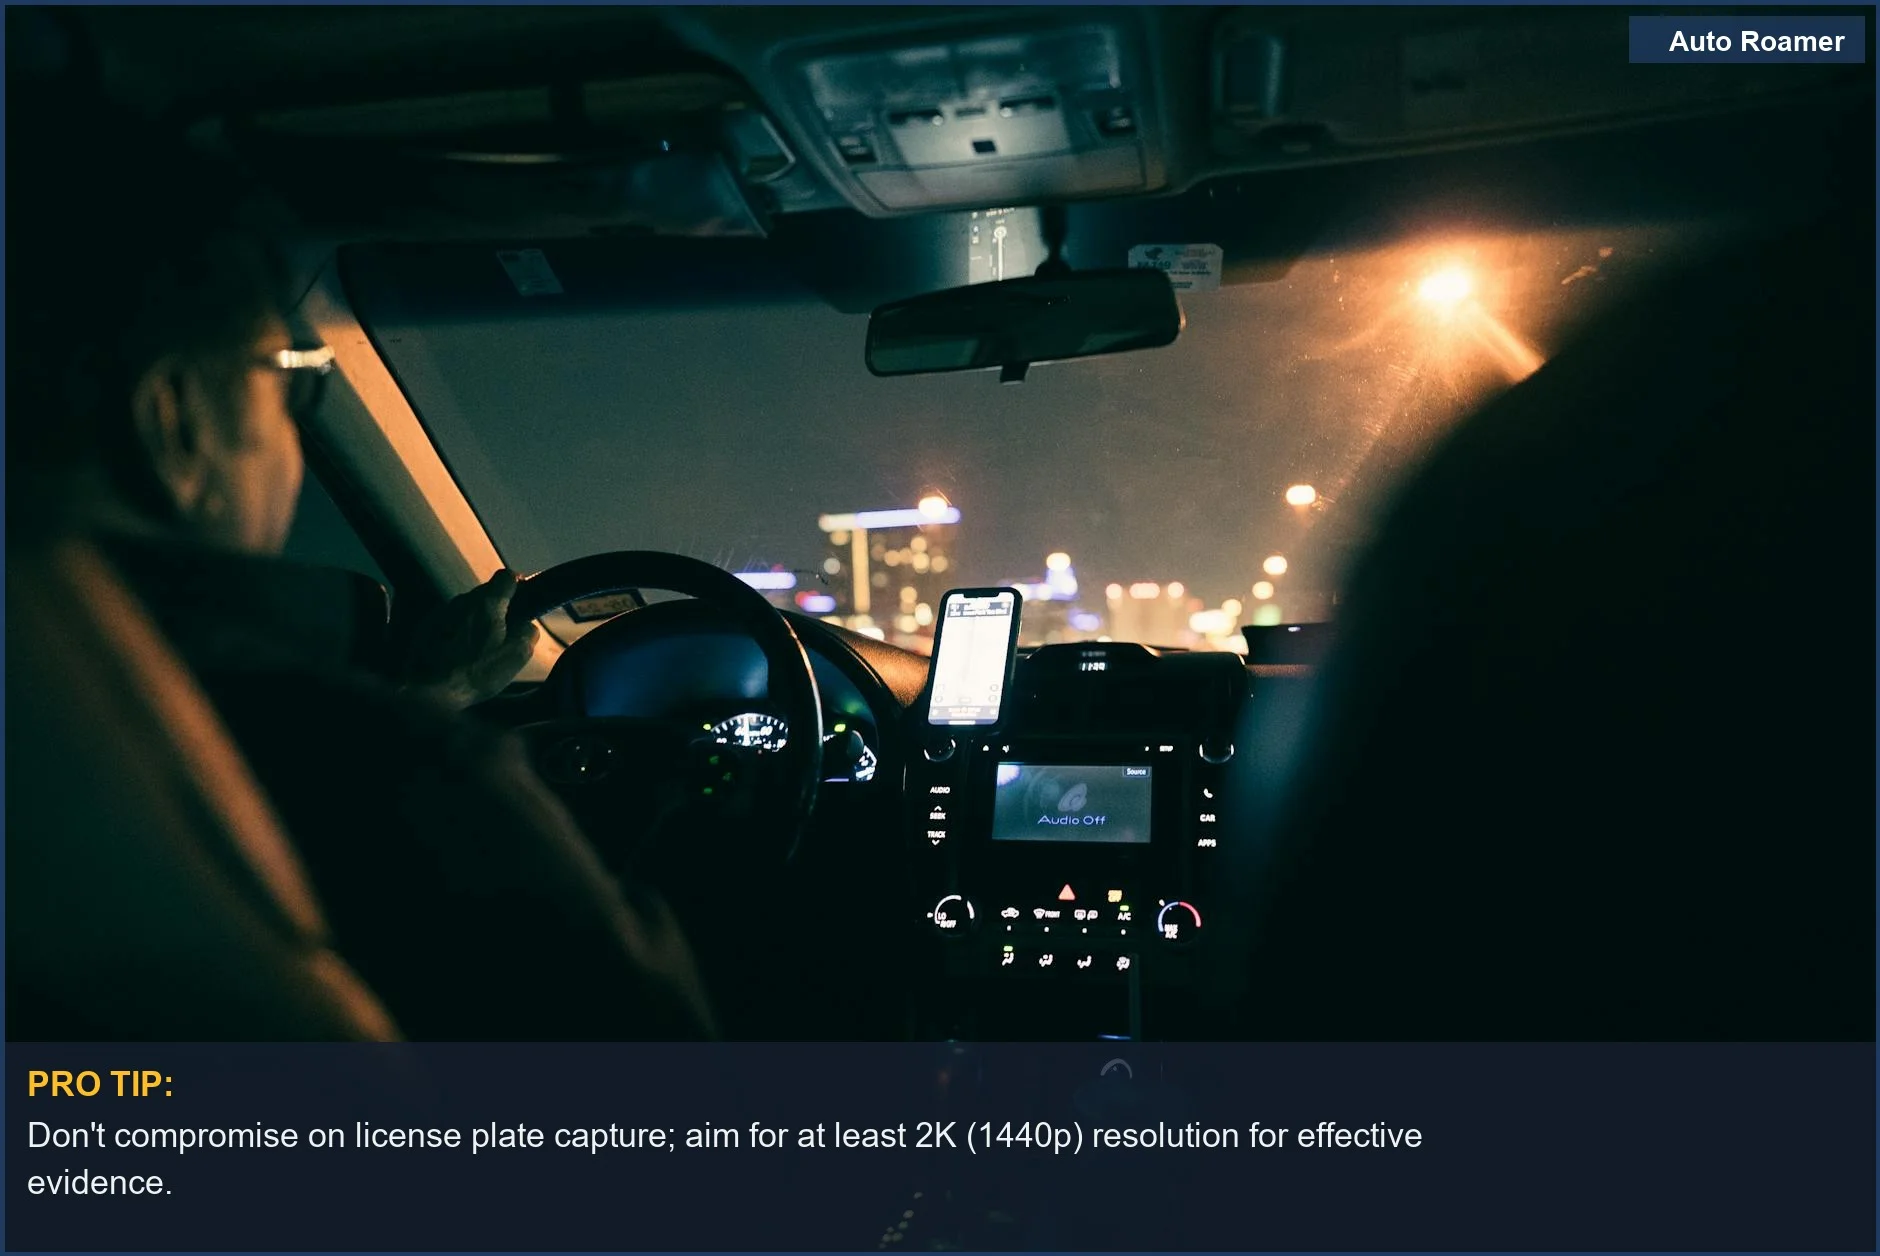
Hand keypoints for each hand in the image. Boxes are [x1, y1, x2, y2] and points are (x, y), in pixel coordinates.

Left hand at [401, 569, 540, 708]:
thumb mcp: (516, 656)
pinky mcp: (426, 627)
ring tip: (478, 648)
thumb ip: (528, 633)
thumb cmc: (475, 673)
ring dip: (475, 621)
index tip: (522, 596)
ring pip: (466, 608)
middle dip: (496, 608)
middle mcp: (463, 602)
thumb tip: (527, 625)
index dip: (518, 584)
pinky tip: (458, 654)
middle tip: (502, 632)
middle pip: (485, 593)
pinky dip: (456, 632)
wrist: (431, 691)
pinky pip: (448, 622)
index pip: (507, 576)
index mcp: (488, 604)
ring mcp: (441, 613)